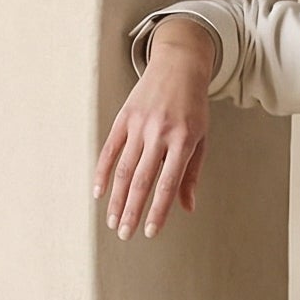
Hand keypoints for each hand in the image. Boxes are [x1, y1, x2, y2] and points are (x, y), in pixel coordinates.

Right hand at [94, 24, 212, 239]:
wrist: (179, 65)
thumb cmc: (194, 107)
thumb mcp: (201, 138)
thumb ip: (191, 174)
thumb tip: (187, 208)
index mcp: (183, 141)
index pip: (167, 184)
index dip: (158, 211)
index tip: (151, 233)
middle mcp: (159, 134)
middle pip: (141, 181)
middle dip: (132, 211)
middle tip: (125, 234)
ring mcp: (139, 125)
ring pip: (124, 169)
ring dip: (117, 199)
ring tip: (113, 221)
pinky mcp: (124, 117)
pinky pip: (110, 150)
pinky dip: (103, 173)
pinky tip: (99, 193)